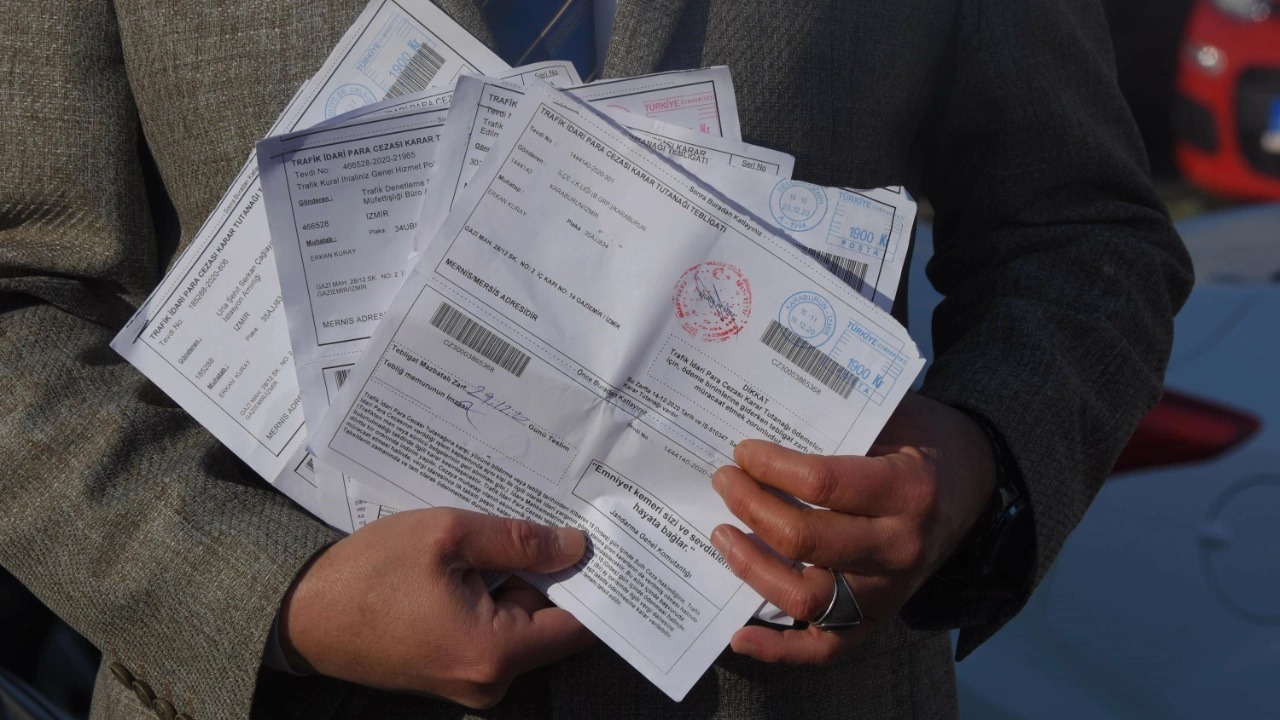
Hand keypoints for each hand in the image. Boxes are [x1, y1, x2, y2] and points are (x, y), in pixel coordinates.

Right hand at [279, 508, 594, 707]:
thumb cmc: (368, 573)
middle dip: (556, 575)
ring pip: (524, 624)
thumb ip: (517, 541)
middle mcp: (490, 681)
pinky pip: (496, 631)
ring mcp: (471, 683)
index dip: (596, 583)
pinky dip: (498, 596)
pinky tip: (482, 562)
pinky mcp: (455, 672)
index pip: (577, 626)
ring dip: (522, 582)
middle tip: (559, 523)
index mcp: (494, 652)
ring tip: (508, 538)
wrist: (304, 614)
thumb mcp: (446, 536)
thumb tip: (574, 546)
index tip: (609, 546)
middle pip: (552, 625)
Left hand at [709, 392, 996, 663]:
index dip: (771, 466)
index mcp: (908, 489)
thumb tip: (768, 417)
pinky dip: (779, 649)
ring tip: (722, 535)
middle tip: (725, 482)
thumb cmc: (924, 443)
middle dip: (751, 508)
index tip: (743, 452)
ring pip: (807, 598)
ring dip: (752, 568)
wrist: (976, 484)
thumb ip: (843, 418)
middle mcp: (900, 546)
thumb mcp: (897, 415)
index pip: (823, 482)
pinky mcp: (878, 618)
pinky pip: (827, 648)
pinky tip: (739, 635)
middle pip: (805, 540)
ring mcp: (889, 591)